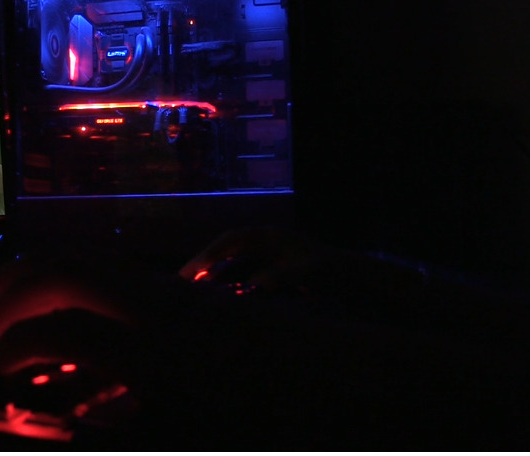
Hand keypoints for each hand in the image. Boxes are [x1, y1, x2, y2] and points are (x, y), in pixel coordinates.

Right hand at [178, 226, 423, 303]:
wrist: (350, 275)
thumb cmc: (329, 271)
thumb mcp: (307, 273)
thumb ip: (281, 277)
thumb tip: (253, 284)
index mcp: (269, 235)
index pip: (231, 240)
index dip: (209, 254)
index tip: (192, 271)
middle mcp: (264, 240)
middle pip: (225, 247)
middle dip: (203, 262)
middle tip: (180, 280)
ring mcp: (265, 252)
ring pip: (230, 258)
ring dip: (212, 272)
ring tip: (191, 288)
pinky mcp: (268, 265)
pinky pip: (239, 269)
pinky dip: (225, 280)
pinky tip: (216, 294)